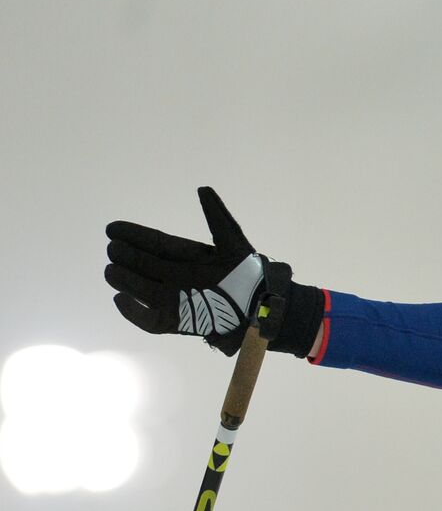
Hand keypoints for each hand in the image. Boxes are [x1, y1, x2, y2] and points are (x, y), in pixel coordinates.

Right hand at [105, 187, 271, 355]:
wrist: (262, 306)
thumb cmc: (249, 274)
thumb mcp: (233, 241)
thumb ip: (217, 216)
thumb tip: (203, 188)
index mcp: (188, 257)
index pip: (156, 243)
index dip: (135, 235)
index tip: (113, 228)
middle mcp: (176, 277)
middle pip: (145, 265)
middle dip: (128, 256)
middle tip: (113, 248)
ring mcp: (174, 300)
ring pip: (142, 290)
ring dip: (125, 281)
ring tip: (111, 270)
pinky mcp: (174, 322)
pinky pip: (148, 319)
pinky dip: (132, 312)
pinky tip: (120, 299)